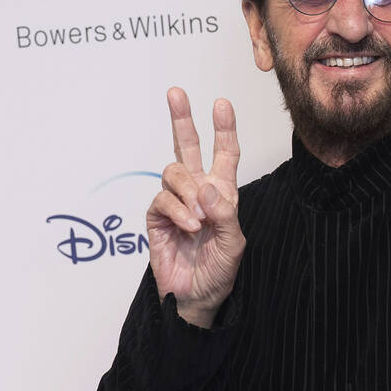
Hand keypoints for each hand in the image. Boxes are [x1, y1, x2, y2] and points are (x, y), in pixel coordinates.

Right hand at [146, 87, 245, 326]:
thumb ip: (224, 213)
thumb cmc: (219, 270)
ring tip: (198, 220)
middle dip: (182, 119)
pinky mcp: (157, 216)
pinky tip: (188, 227)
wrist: (196, 297)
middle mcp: (197, 191)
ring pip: (174, 171)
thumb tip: (206, 186)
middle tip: (176, 93)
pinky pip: (162, 198)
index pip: (224, 154)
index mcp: (222, 193)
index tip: (222, 104)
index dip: (224, 130)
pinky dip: (177, 210)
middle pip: (186, 147)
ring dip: (187, 192)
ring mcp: (175, 202)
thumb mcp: (233, 242)